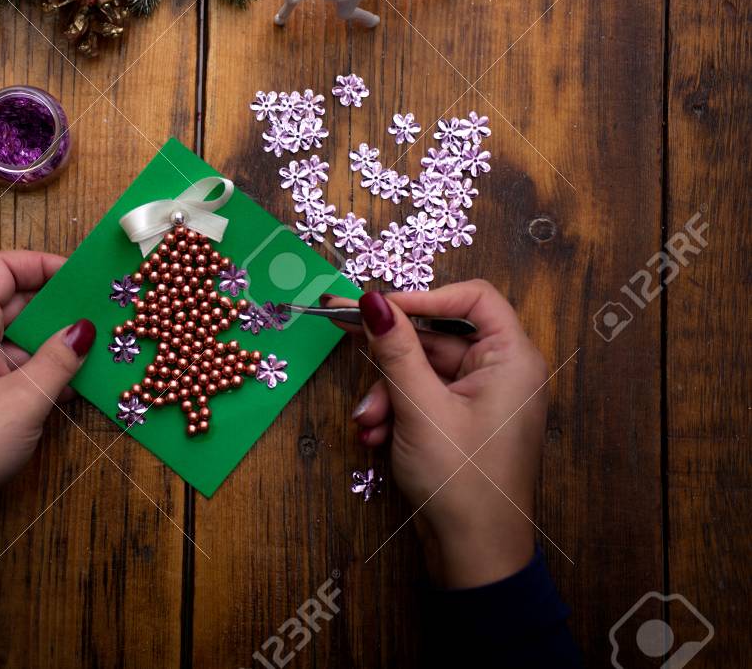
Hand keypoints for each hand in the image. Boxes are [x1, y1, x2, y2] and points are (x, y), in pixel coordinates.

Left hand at [0, 251, 93, 567]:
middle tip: (96, 317)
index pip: (1, 268)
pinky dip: (35, 371)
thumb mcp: (24, 398)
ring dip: (48, 345)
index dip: (40, 264)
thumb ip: (58, 360)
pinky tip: (67, 389)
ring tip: (91, 355)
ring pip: (11, 338)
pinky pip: (5, 367)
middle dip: (53, 307)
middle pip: (9, 302)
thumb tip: (84, 329)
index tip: (79, 279)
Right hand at [331, 281, 549, 587]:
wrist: (475, 557)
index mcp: (512, 359)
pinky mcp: (464, 423)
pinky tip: (376, 437)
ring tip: (368, 424)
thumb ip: (394, 350)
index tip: (377, 307)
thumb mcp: (419, 409)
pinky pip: (423, 398)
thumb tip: (371, 299)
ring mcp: (483, 400)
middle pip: (437, 337)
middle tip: (340, 337)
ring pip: (422, 371)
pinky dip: (396, 412)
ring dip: (387, 393)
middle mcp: (503, 373)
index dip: (423, 296)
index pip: (473, 298)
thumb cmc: (462, 482)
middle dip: (390, 359)